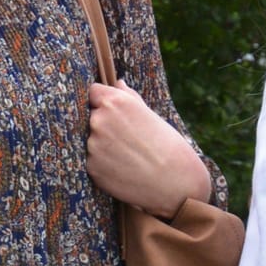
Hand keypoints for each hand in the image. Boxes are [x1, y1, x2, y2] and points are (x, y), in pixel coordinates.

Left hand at [85, 81, 212, 217]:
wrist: (175, 181)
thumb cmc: (168, 145)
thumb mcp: (151, 115)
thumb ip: (129, 98)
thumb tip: (118, 83)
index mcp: (114, 102)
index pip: (93, 92)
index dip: (104, 102)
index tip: (116, 113)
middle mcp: (99, 120)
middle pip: (91, 117)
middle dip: (104, 125)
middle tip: (127, 139)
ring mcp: (93, 145)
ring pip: (91, 140)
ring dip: (103, 146)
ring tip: (128, 156)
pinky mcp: (91, 167)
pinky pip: (93, 161)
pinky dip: (104, 164)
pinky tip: (124, 168)